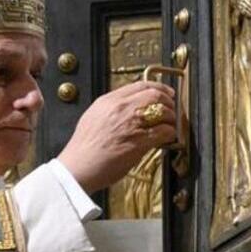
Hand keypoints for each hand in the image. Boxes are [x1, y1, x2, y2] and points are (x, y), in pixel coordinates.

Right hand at [57, 81, 176, 193]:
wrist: (78, 166)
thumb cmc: (84, 148)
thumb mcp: (93, 117)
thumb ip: (111, 108)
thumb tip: (129, 107)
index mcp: (109, 100)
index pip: (140, 84)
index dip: (159, 87)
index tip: (166, 92)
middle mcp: (121, 108)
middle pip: (155, 94)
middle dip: (168, 101)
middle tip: (172, 108)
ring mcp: (131, 124)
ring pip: (163, 111)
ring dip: (171, 118)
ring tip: (170, 125)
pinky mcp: (139, 141)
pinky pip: (164, 131)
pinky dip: (170, 133)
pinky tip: (167, 138)